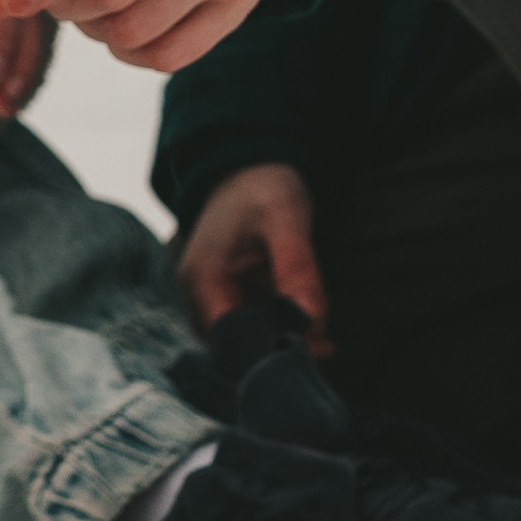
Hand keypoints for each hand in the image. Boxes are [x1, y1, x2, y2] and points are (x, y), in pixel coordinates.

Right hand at [175, 162, 329, 348]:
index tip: (311, 349)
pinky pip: (247, 328)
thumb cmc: (264, 188)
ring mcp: (207, 298)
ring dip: (278, 343)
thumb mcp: (287, 220)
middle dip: (276, 351)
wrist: (247, 169)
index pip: (229, 340)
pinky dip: (276, 332)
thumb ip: (297, 268)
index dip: (268, 351)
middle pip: (233, 348)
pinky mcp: (222, 298)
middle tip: (324, 347)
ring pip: (241, 341)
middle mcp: (195, 295)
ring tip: (322, 340)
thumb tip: (311, 322)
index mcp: (203, 279)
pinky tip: (309, 328)